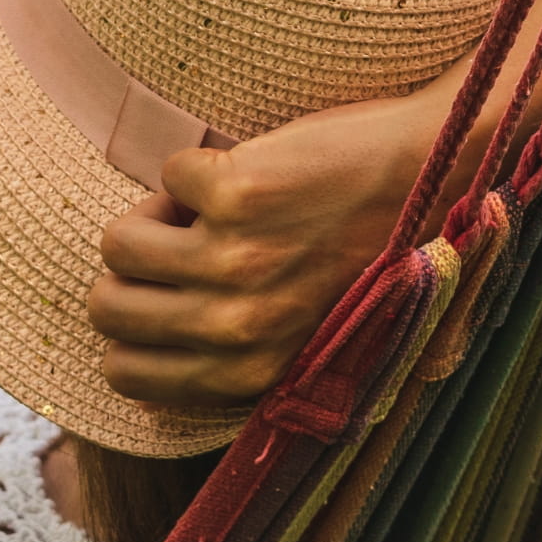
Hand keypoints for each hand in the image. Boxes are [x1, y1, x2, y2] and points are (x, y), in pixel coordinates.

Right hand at [85, 94, 441, 407]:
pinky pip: (168, 175)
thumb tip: (134, 371)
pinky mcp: (237, 193)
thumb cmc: (372, 258)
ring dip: (156, 215)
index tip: (168, 294)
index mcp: (250, 375)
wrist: (434, 176)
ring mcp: (234, 260)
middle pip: (107, 307)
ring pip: (120, 243)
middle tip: (182, 243)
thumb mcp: (305, 340)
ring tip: (211, 208)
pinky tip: (250, 172)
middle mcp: (237, 328)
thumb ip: (233, 364)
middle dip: (131, 270)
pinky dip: (199, 166)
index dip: (133, 326)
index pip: (125, 374)